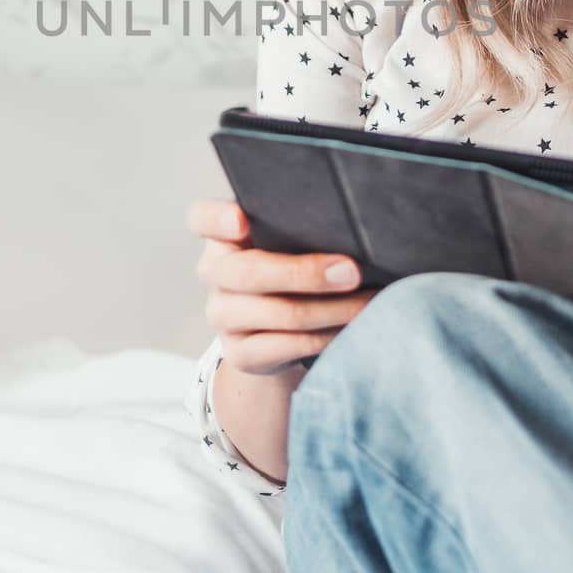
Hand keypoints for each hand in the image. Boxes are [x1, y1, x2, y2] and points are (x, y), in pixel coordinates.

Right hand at [187, 198, 375, 377]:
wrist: (272, 328)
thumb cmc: (287, 264)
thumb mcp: (281, 240)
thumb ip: (295, 225)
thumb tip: (351, 224)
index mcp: (220, 236)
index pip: (202, 219)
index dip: (218, 219)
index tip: (242, 220)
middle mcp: (214, 274)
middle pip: (250, 273)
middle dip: (307, 273)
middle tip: (352, 272)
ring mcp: (222, 316)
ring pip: (282, 313)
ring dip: (335, 309)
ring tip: (370, 301)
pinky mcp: (240, 353)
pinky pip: (290, 345)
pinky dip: (328, 336)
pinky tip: (353, 327)